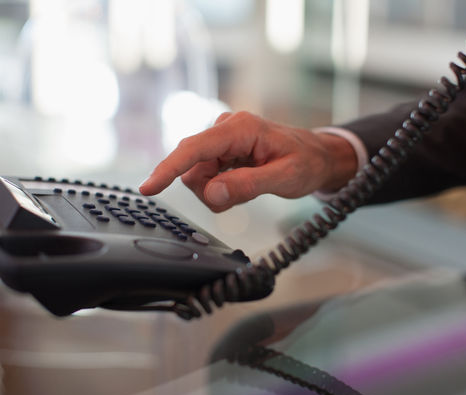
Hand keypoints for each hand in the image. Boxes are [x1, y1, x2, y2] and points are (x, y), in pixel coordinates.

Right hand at [139, 111, 356, 211]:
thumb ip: (248, 186)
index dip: (168, 169)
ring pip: (199, 176)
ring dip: (219, 191)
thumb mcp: (284, 178)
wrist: (318, 156)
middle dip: (212, 190)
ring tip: (250, 187)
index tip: (148, 188)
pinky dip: (222, 188)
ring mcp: (222, 139)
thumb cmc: (306, 163)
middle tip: (246, 194)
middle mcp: (226, 129)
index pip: (194, 149)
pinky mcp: (222, 149)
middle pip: (194, 168)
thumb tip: (213, 193)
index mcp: (240, 129)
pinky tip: (245, 183)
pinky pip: (208, 176)